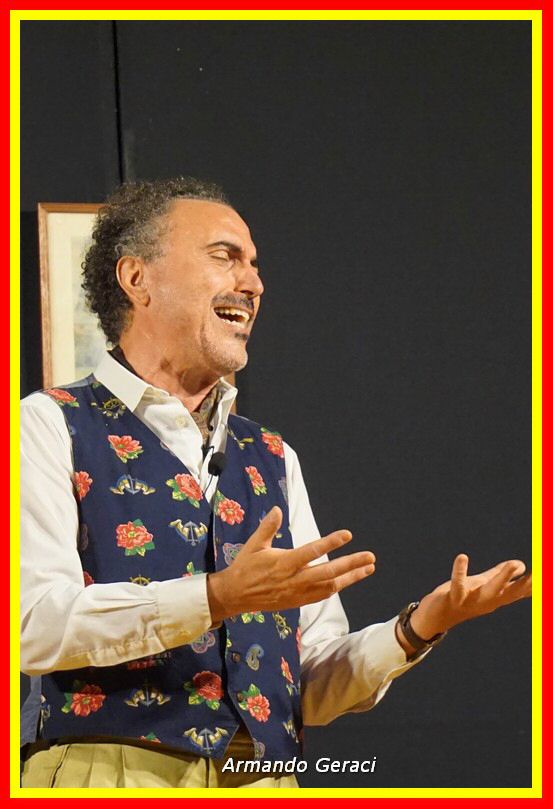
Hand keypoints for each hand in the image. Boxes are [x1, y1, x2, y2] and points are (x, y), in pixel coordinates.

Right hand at [206, 506, 375, 622]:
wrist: (235, 595)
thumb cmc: (245, 566)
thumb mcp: (254, 544)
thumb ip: (267, 527)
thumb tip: (276, 509)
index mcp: (284, 562)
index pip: (312, 551)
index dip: (331, 543)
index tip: (348, 535)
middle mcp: (294, 579)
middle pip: (329, 572)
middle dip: (351, 564)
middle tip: (370, 557)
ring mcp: (297, 592)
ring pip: (330, 586)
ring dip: (351, 577)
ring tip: (368, 568)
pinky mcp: (297, 601)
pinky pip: (322, 595)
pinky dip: (337, 587)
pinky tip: (348, 580)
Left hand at [409, 554, 531, 642]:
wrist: (434, 618)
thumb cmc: (461, 598)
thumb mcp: (483, 584)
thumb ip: (500, 575)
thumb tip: (521, 566)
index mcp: (496, 597)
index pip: (521, 590)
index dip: (535, 584)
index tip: (546, 573)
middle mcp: (488, 601)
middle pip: (511, 591)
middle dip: (528, 583)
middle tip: (542, 573)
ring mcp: (472, 600)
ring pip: (491, 589)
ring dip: (503, 577)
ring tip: (515, 564)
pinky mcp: (453, 597)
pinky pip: (458, 583)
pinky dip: (460, 571)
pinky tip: (463, 557)